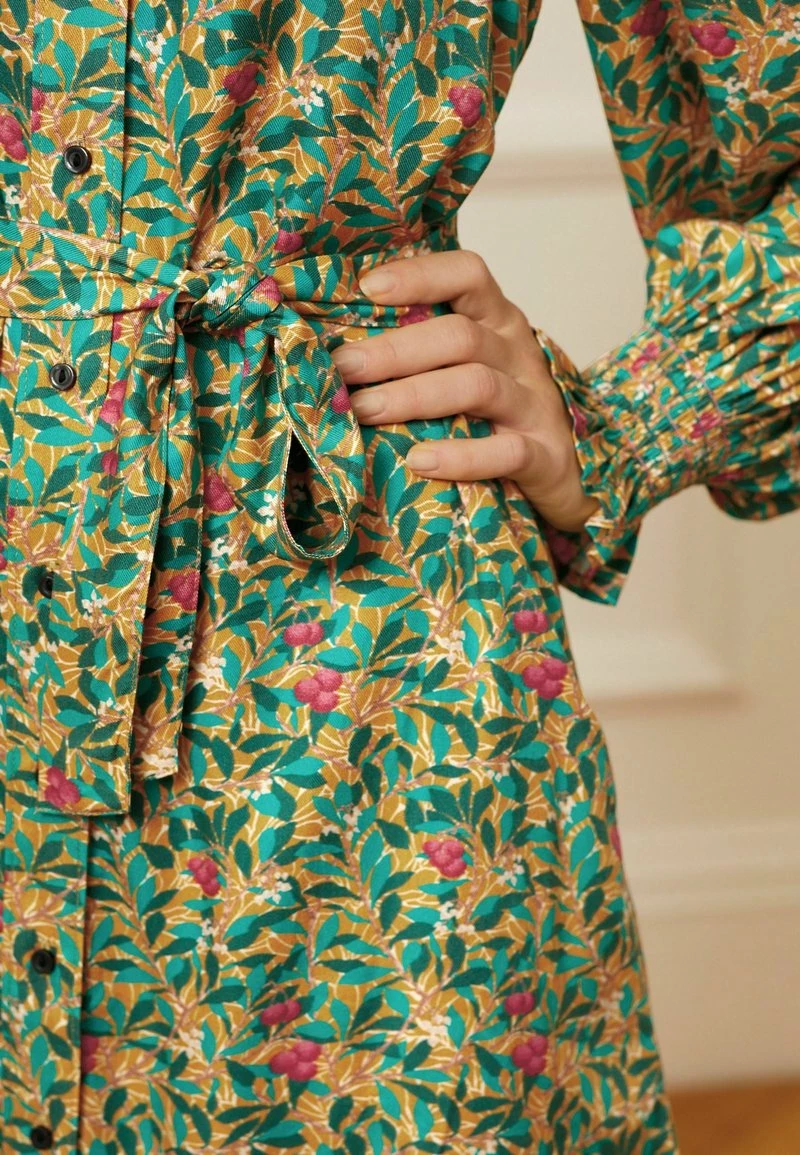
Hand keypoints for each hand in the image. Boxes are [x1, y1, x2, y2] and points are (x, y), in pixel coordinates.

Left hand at [331, 249, 599, 533]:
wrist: (558, 478)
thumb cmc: (488, 417)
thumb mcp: (459, 369)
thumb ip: (415, 350)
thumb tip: (329, 345)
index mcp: (495, 322)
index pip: (468, 275)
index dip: (421, 275)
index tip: (369, 287)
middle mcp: (517, 354)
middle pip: (459, 335)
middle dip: (395, 351)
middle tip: (342, 368)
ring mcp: (533, 404)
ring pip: (476, 385)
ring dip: (414, 396)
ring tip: (365, 411)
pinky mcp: (544, 456)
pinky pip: (506, 452)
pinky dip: (461, 456)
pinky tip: (419, 461)